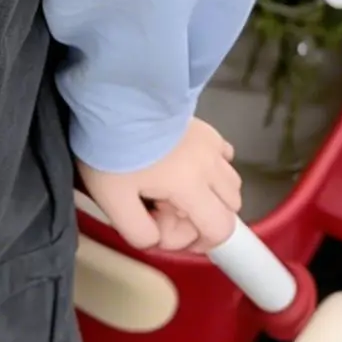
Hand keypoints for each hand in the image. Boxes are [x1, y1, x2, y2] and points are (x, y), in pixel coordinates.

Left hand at [75, 119, 239, 255]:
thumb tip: (155, 239)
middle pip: (230, 208)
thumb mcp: (112, 201)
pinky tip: (186, 167)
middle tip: (163, 207)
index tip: (168, 231)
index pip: (221, 229)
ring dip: (209, 195)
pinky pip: (224, 156)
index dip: (200, 243)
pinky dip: (213, 170)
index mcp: (192, 187)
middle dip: (202, 218)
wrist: (114, 99)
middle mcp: (211, 166)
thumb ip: (138, 232)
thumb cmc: (111, 150)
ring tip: (172, 187)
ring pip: (230, 182)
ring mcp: (211, 144)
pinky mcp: (205, 128)